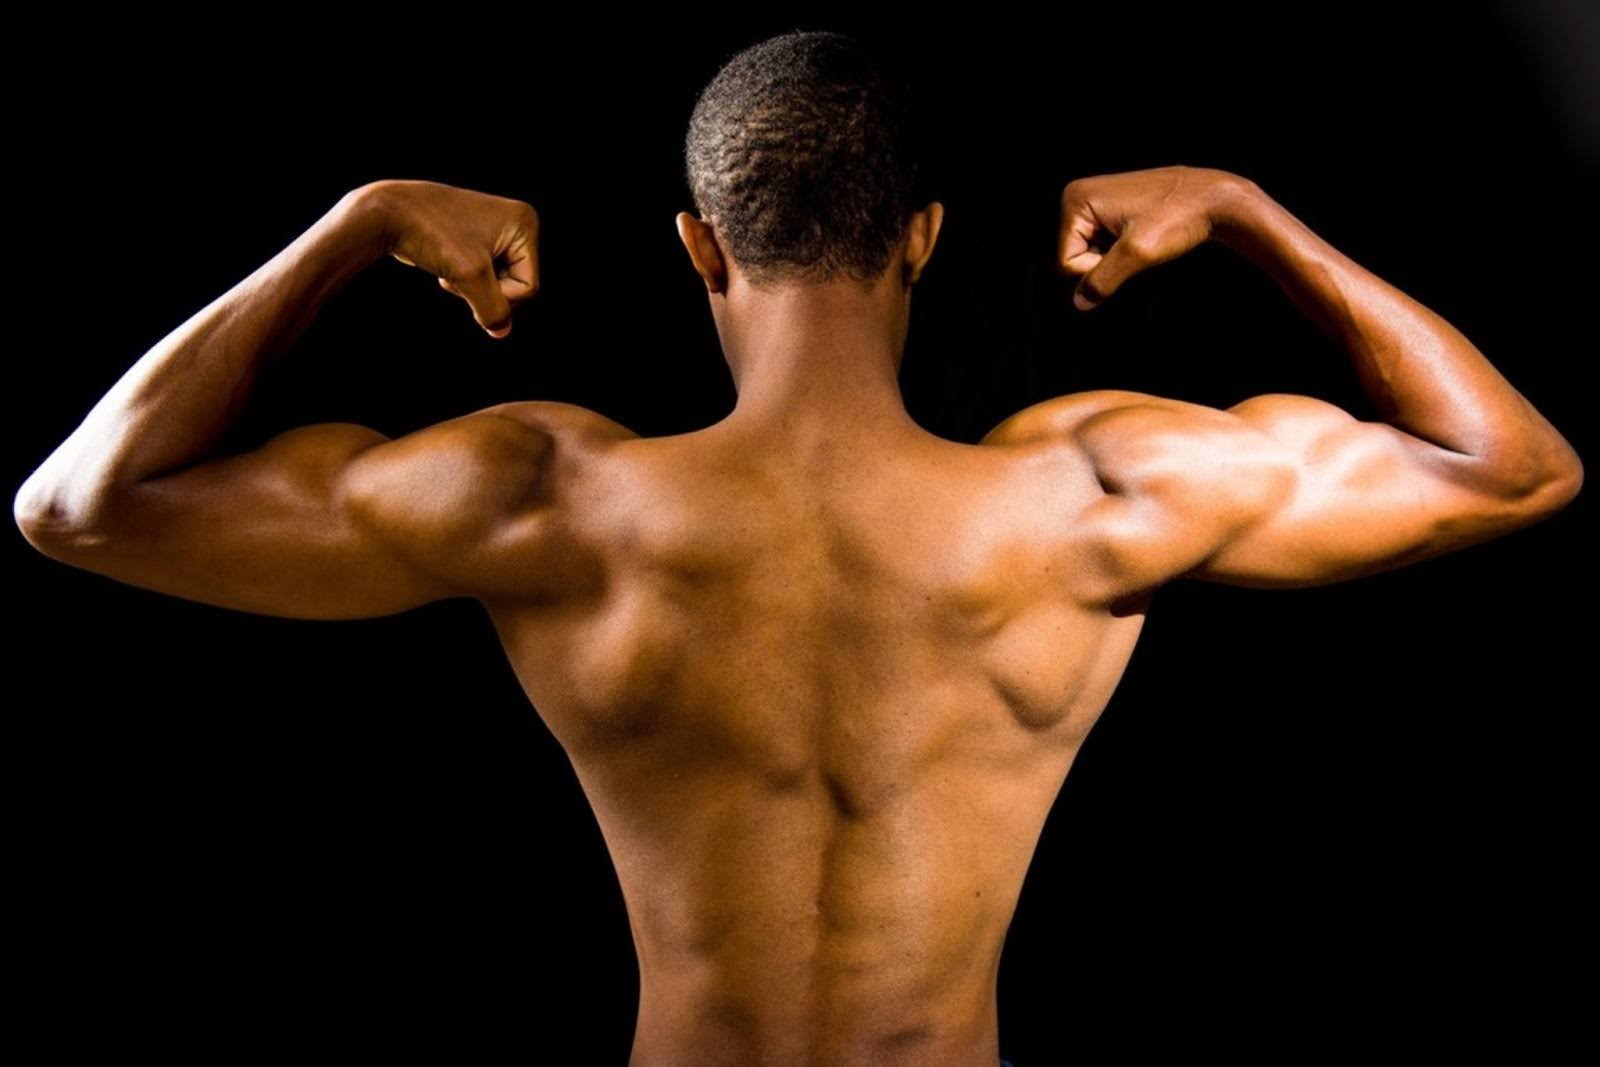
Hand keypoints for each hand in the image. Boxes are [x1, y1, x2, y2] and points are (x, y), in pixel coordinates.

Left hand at [363, 179, 540, 337]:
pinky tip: (445, 261)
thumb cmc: (432, 233)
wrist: (389, 213)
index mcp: (524, 222)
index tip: (469, 274)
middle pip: (516, 285)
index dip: (499, 294)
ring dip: (471, 285)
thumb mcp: (470, 277)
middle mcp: (515, 222)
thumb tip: (501, 331)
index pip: (528, 287)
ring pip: (497, 283)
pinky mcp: (475, 238)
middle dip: (484, 288)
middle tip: (457, 267)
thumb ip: (493, 310)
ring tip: (449, 262)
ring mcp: (495, 229)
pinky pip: (481, 274)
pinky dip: (463, 277)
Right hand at [1057, 165, 1245, 310]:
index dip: (1097, 268)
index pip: (1066, 262)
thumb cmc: (1179, 217)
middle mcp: (1079, 195)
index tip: (1130, 250)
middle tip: (1138, 245)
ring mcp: (1094, 200)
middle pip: (1074, 256)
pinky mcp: (1110, 206)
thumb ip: (1102, 280)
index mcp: (1076, 200)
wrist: (1215, 198)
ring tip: (1144, 239)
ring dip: (1116, 258)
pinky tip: (1143, 236)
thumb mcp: (1138, 254)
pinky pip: (1102, 242)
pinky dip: (1122, 249)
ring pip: (1089, 253)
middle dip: (1105, 263)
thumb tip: (1079, 303)